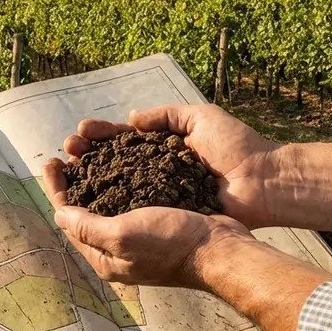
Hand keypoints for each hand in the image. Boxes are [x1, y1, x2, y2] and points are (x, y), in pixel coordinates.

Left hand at [42, 161, 253, 288]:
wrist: (222, 248)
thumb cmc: (171, 243)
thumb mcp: (122, 236)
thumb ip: (87, 227)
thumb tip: (58, 213)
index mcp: (104, 257)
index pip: (69, 220)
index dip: (57, 189)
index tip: (52, 161)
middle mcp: (118, 248)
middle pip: (86, 208)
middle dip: (74, 178)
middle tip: (70, 148)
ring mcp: (138, 235)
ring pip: (108, 199)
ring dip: (97, 173)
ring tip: (90, 149)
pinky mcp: (157, 221)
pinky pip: (131, 196)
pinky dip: (122, 176)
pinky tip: (121, 159)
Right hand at [61, 105, 281, 228]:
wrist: (263, 182)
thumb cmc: (237, 147)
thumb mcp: (200, 118)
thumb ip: (166, 116)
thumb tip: (132, 119)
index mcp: (164, 146)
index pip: (124, 138)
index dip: (101, 134)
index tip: (81, 131)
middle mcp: (157, 171)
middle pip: (113, 162)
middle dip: (88, 155)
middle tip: (67, 150)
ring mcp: (160, 194)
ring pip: (117, 185)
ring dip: (91, 178)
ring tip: (69, 169)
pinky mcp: (167, 214)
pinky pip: (134, 209)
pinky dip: (110, 205)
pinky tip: (88, 200)